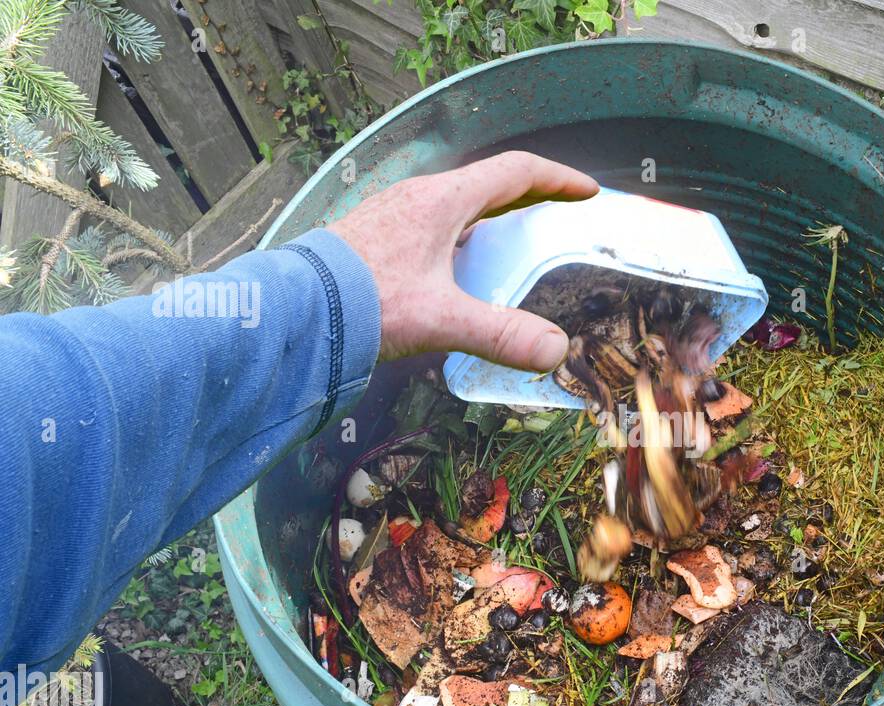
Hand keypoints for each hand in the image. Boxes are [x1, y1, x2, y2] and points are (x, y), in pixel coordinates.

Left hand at [327, 150, 598, 368]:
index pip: (515, 172)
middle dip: (530, 198)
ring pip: (458, 206)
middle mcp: (419, 198)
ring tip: (515, 246)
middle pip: (488, 186)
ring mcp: (394, 216)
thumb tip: (555, 350)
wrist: (292, 310)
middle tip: (559, 215)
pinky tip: (459, 273)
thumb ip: (501, 334)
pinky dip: (462, 239)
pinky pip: (433, 227)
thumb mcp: (441, 319)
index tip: (586, 191)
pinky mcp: (376, 239)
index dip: (557, 179)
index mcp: (442, 201)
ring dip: (493, 219)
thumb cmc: (361, 302)